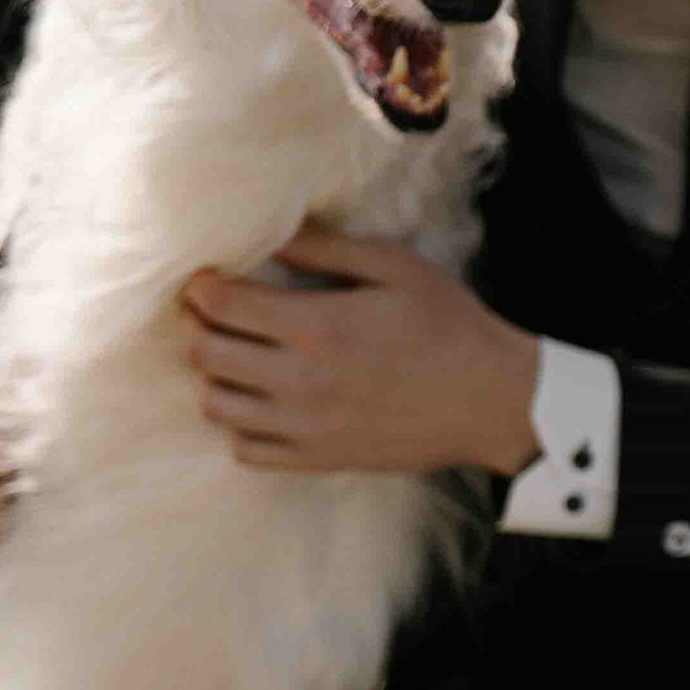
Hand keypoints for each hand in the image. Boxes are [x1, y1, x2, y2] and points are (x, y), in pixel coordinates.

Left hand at [180, 227, 540, 479]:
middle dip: (197, 326)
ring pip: (217, 406)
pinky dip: (241, 427)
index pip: (219, 304)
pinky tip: (261, 404)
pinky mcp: (321, 459)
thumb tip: (268, 231)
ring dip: (213, 377)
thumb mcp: (392, 266)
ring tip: (234, 359)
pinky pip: (248, 451)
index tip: (210, 277)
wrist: (492, 402)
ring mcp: (308, 427)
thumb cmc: (448, 326)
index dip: (201, 285)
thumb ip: (323, 248)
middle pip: (205, 353)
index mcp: (316, 326)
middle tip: (215, 314)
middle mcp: (301, 381)